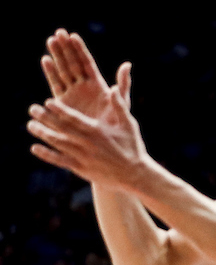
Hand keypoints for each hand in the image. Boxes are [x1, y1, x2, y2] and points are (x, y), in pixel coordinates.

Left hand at [28, 74, 147, 189]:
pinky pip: (60, 161)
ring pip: (58, 144)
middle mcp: (88, 144)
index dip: (60, 110)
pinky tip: (35, 148)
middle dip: (46, 118)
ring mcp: (83, 157)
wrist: (135, 175)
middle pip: (62, 129)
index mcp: (97, 131)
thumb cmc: (132, 147)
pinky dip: (47, 155)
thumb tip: (113, 88)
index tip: (47, 102)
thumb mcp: (129, 124)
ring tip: (30, 125)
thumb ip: (119, 106)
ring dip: (43, 134)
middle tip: (32, 109)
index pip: (75, 118)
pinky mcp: (81, 169)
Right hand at [41, 28, 131, 119]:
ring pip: (64, 70)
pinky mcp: (63, 103)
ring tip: (51, 40)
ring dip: (57, 56)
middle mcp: (84, 86)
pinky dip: (51, 72)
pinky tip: (46, 60)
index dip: (80, 49)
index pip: (87, 63)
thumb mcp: (123, 106)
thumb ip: (123, 86)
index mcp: (98, 85)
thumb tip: (127, 65)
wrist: (105, 145)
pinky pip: (56, 84)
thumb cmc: (117, 127)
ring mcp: (73, 93)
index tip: (73, 35)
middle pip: (74, 63)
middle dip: (66, 48)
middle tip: (59, 32)